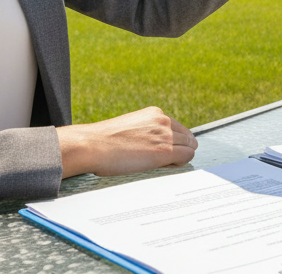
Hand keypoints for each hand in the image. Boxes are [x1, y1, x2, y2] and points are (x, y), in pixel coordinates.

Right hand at [57, 106, 197, 177]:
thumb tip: (153, 146)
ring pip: (189, 147)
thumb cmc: (104, 141)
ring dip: (179, 157)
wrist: (92, 145)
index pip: (178, 129)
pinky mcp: (165, 150)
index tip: (163, 152)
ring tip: (159, 164)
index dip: (174, 142)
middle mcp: (163, 120)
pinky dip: (180, 163)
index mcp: (155, 113)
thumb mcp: (130, 128)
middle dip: (178, 150)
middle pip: (186, 137)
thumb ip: (146, 132)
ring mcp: (166, 135)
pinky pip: (187, 156)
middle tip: (162, 161)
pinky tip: (163, 167)